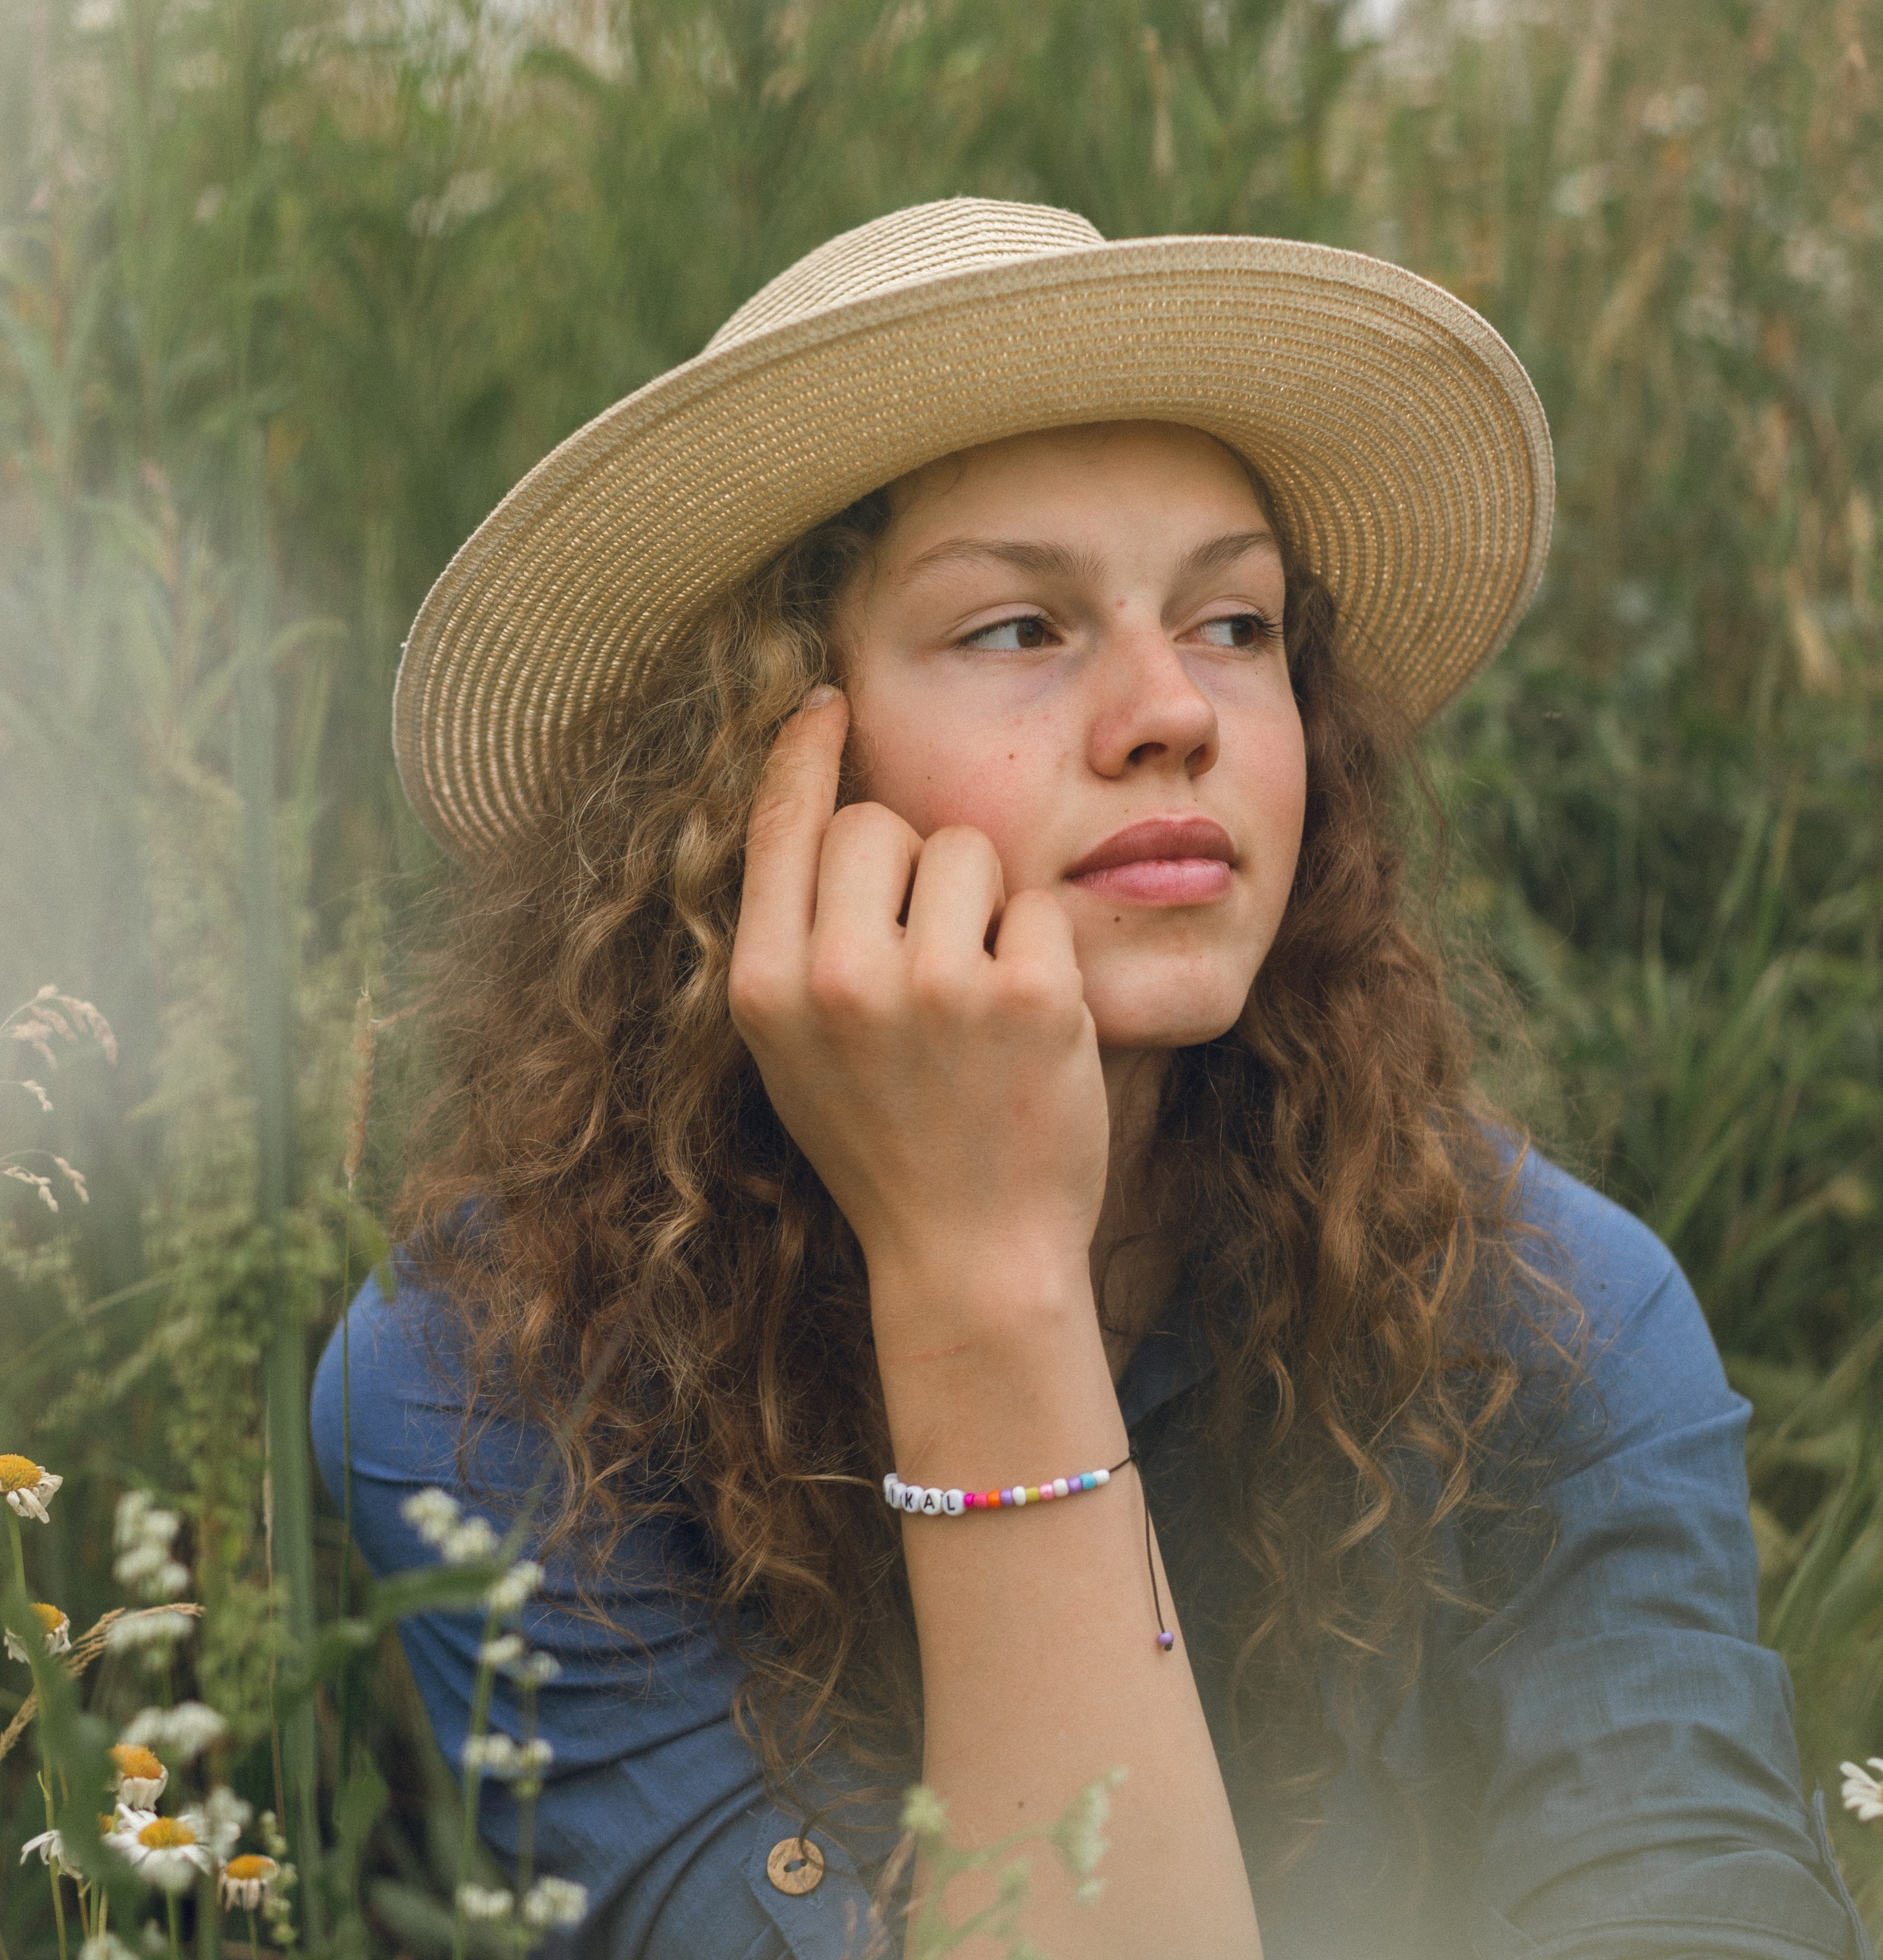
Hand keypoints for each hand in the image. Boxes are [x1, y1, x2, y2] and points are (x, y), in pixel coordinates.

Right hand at [727, 689, 1110, 1303]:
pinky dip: (1039, 952)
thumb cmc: (882, 1142)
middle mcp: (840, 981)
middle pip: (877, 823)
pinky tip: (1026, 1025)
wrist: (971, 1255)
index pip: (782, 825)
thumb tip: (817, 779)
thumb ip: (793, 930)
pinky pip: (1037, 904)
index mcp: (765, 988)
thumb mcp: (794, 1046)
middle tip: (923, 955)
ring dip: (979, 903)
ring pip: (965, 849)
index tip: (827, 704)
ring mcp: (938, 989)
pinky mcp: (1031, 1001)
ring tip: (973, 997)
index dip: (805, 754)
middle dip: (908, 864)